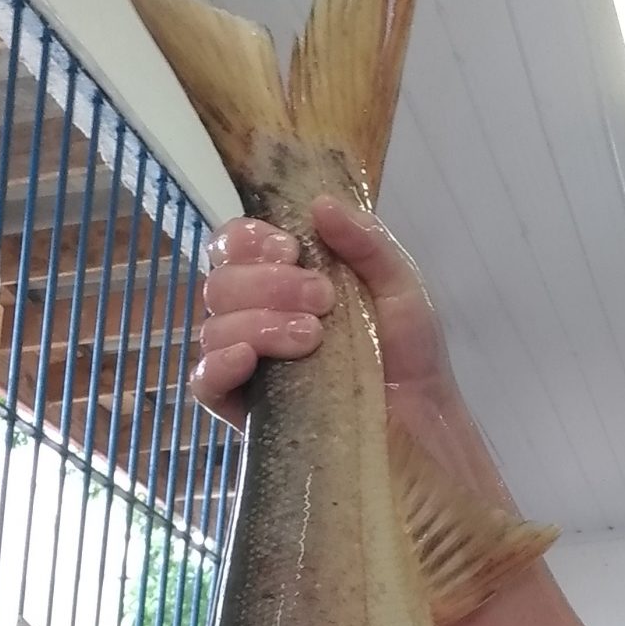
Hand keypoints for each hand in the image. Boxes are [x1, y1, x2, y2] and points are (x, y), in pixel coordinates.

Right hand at [194, 196, 454, 431]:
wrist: (421, 421)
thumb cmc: (409, 353)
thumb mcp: (398, 283)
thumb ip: (365, 241)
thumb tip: (321, 204)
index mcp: (284, 280)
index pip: (233, 247)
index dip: (249, 240)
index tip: (292, 249)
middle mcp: (257, 318)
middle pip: (220, 284)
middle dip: (268, 285)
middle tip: (322, 301)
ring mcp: (249, 365)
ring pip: (214, 328)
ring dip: (259, 323)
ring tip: (313, 338)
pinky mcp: (245, 412)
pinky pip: (204, 383)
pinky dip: (218, 365)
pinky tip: (247, 359)